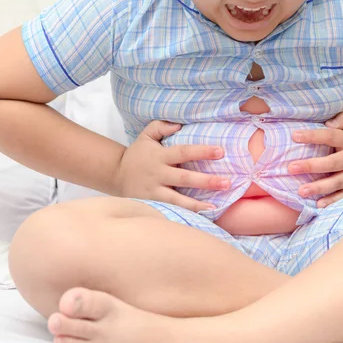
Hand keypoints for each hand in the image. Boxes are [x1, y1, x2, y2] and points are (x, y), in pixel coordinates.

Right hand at [114, 120, 230, 212]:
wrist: (115, 176)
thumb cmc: (137, 155)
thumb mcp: (145, 136)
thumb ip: (161, 126)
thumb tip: (179, 124)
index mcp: (159, 156)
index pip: (183, 152)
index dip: (202, 152)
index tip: (220, 151)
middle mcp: (158, 174)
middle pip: (185, 178)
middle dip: (206, 181)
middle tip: (227, 182)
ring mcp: (155, 191)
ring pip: (177, 199)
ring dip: (197, 204)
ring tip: (215, 206)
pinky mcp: (152, 205)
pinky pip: (170, 210)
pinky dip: (184, 215)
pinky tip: (199, 218)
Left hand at [289, 112, 342, 207]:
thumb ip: (342, 119)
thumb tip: (328, 123)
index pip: (330, 136)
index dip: (313, 136)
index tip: (294, 136)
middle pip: (332, 163)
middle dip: (311, 166)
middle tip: (291, 168)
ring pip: (338, 182)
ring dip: (319, 187)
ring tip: (301, 191)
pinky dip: (333, 201)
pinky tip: (318, 205)